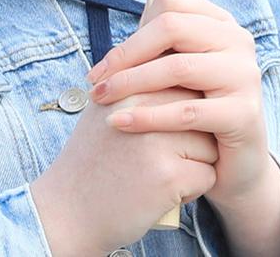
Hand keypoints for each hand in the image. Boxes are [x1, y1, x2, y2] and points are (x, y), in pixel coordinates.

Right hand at [28, 74, 218, 255]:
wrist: (69, 211)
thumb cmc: (93, 163)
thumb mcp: (104, 112)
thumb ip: (135, 88)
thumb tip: (180, 68)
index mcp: (128, 87)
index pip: (184, 87)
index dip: (178, 116)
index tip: (155, 136)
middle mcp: (142, 108)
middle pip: (201, 114)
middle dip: (191, 138)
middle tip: (157, 159)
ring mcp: (156, 141)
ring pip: (210, 146)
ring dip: (194, 166)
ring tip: (158, 177)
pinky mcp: (168, 174)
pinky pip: (208, 176)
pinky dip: (191, 192)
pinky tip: (161, 195)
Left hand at [88, 0, 279, 211]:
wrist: (233, 165)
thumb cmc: (200, 110)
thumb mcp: (182, 68)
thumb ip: (170, 30)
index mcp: (222, 24)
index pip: (171, 3)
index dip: (131, 34)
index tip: (103, 66)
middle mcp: (239, 42)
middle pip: (172, 28)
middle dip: (125, 56)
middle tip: (95, 83)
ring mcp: (245, 77)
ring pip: (177, 68)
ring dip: (130, 84)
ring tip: (101, 101)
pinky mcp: (244, 114)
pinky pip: (186, 111)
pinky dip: (147, 116)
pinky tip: (119, 123)